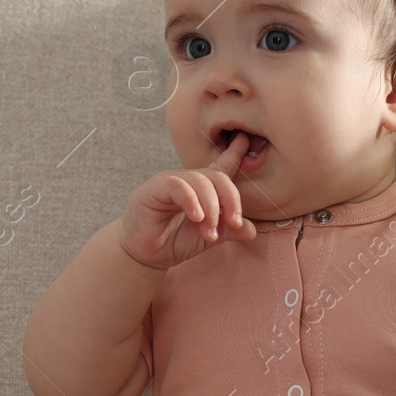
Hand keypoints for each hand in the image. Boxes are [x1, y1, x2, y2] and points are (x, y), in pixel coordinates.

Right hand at [114, 131, 259, 270]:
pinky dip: (192, 201)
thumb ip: (228, 231)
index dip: (235, 153)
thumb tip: (250, 230)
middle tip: (234, 223)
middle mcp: (189, 181)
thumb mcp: (207, 237)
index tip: (246, 140)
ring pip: (201, 181)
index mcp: (203, 189)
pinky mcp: (155, 187)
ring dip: (211, 208)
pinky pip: (179, 186)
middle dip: (231, 200)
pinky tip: (197, 218)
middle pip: (218, 176)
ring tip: (209, 232)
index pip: (222, 167)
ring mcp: (172, 181)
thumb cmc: (174, 242)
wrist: (146, 255)